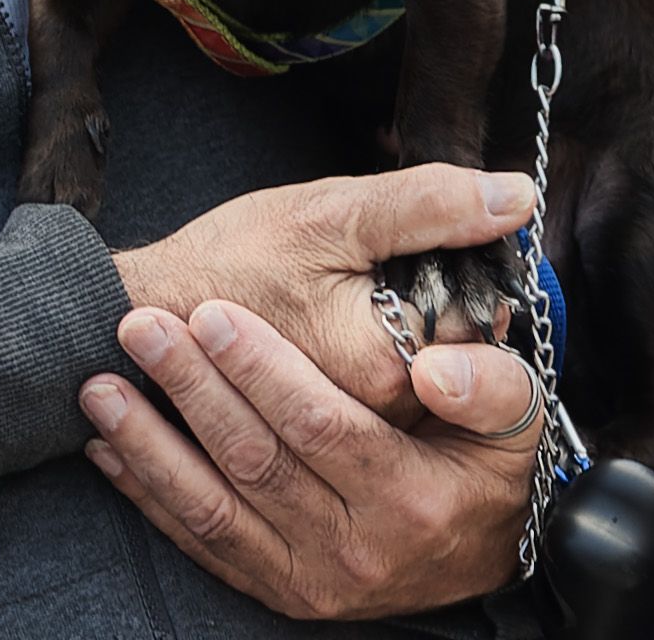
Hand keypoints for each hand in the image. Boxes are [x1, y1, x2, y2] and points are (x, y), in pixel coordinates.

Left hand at [81, 300, 541, 617]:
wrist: (483, 558)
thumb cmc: (490, 468)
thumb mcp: (520, 422)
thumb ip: (490, 385)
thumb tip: (431, 368)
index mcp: (410, 497)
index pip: (320, 425)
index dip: (261, 368)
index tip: (213, 314)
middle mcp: (355, 549)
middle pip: (254, 459)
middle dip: (190, 387)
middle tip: (140, 327)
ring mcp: (309, 578)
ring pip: (212, 506)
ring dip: (149, 443)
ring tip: (102, 385)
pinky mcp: (277, 590)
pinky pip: (200, 542)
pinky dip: (148, 494)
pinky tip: (110, 448)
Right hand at [114, 166, 535, 424]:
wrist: (135, 317)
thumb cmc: (228, 260)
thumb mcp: (330, 213)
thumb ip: (428, 205)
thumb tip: (518, 193)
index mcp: (385, 367)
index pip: (478, 328)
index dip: (467, 278)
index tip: (425, 253)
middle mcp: (372, 426)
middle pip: (451, 370)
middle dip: (432, 315)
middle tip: (371, 279)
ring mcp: (343, 451)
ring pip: (414, 401)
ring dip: (404, 351)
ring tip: (344, 312)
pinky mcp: (314, 460)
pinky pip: (370, 428)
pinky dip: (365, 390)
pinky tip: (333, 354)